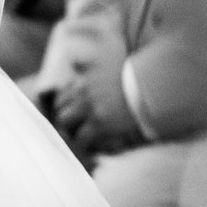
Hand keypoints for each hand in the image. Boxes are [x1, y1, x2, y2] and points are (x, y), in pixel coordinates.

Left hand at [49, 29, 144, 159]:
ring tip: (82, 137)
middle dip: (66, 120)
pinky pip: (82, 137)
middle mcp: (82, 94)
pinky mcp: (99, 122)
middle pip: (60, 110)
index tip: (72, 115)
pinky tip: (91, 144)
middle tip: (75, 128)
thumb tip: (73, 62)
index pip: (61, 97)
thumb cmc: (129, 79)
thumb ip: (86, 64)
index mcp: (83, 81)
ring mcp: (89, 108)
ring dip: (72, 130)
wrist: (147, 88)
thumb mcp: (105, 65)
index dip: (64, 108)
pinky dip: (84, 142)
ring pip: (65, 123)